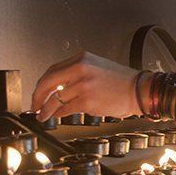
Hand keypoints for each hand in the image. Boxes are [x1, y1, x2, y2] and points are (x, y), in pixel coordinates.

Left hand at [31, 52, 146, 120]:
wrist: (140, 90)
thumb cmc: (123, 82)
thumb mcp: (98, 68)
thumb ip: (79, 74)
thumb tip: (60, 88)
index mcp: (82, 58)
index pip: (53, 70)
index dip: (43, 83)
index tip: (39, 91)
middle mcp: (80, 69)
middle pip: (48, 82)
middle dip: (38, 95)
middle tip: (34, 104)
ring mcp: (83, 85)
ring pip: (55, 98)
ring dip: (46, 108)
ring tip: (42, 114)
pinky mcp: (87, 100)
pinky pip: (66, 109)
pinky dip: (58, 114)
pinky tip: (57, 116)